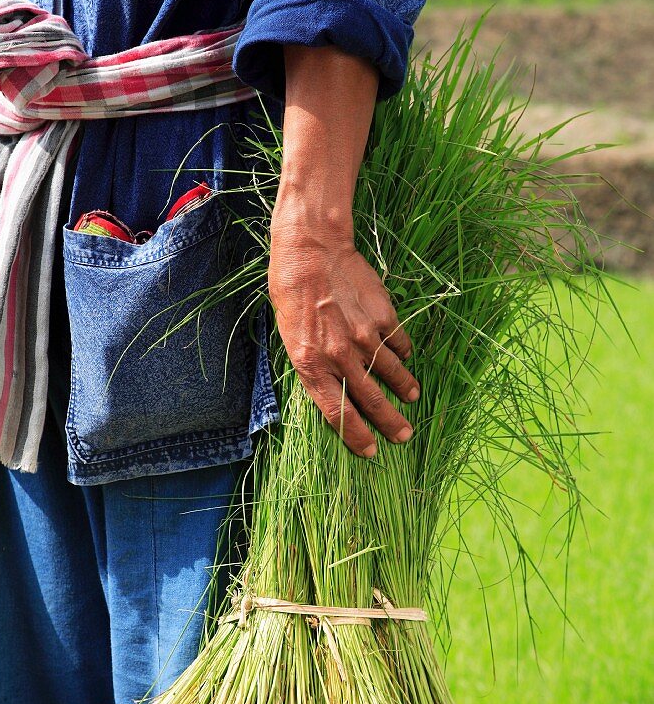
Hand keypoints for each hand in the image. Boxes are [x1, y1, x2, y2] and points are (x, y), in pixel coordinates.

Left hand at [268, 215, 419, 457]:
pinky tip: (405, 357)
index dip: (356, 437)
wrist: (311, 252)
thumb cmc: (291, 295)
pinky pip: (398, 342)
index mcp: (311, 365)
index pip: (337, 413)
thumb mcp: (290, 337)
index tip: (371, 451)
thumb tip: (335, 389)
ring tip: (412, 397)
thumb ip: (314, 366)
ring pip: (391, 373)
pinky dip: (403, 352)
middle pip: (370, 400)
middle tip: (403, 436)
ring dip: (404, 388)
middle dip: (389, 423)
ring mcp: (364, 337)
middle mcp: (340, 356)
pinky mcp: (382, 317)